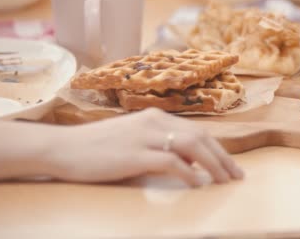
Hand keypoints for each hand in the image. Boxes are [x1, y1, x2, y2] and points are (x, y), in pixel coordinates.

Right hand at [49, 108, 243, 186]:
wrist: (62, 148)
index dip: (217, 148)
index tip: (230, 165)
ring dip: (213, 164)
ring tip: (225, 181)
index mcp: (155, 116)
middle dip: (223, 157)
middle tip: (237, 176)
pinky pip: (171, 161)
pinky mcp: (134, 153)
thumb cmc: (95, 148)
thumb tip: (188, 162)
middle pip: (201, 137)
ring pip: (192, 145)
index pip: (197, 131)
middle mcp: (154, 121)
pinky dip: (189, 172)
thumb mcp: (132, 140)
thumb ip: (159, 146)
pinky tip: (197, 183)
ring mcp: (144, 136)